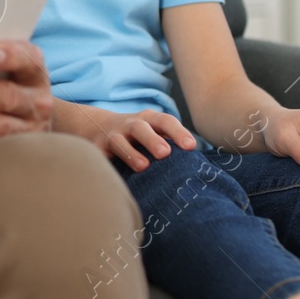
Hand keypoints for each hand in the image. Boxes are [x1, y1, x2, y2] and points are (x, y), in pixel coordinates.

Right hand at [55, 102, 197, 171]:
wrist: (94, 125)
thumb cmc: (137, 136)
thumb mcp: (153, 132)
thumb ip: (172, 144)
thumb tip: (205, 169)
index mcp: (148, 120)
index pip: (165, 121)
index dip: (178, 132)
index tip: (191, 146)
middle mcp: (129, 125)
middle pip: (141, 128)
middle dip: (152, 139)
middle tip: (165, 153)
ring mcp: (110, 136)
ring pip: (119, 142)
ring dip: (130, 153)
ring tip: (143, 167)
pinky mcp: (95, 148)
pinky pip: (99, 156)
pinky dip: (103, 165)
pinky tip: (110, 177)